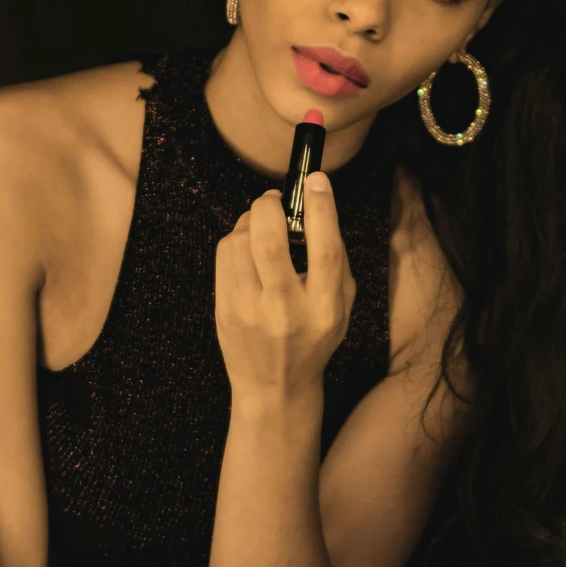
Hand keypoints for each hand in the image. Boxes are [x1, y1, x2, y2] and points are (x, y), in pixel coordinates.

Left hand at [214, 175, 354, 404]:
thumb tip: (317, 206)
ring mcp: (249, 310)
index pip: (324, 250)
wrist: (275, 386)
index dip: (321, 209)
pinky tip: (247, 246)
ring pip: (240, 242)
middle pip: (270, 242)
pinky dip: (236, 238)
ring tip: (263, 226)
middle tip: (275, 201)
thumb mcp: (340, 306)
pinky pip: (224, 254)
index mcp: (324, 309)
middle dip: (270, 207)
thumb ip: (334, 260)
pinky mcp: (224, 308)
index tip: (316, 181)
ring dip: (251, 222)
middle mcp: (285, 310)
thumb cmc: (313, 338)